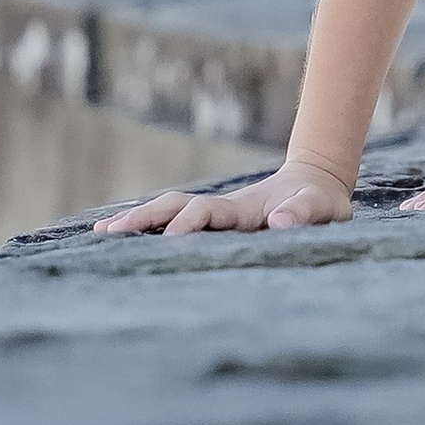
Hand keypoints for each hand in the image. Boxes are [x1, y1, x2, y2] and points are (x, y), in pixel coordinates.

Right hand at [93, 155, 353, 235]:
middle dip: (144, 218)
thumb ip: (305, 214)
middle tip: (109, 234)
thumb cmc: (322, 203)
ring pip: (169, 211)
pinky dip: (147, 227)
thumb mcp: (324, 209)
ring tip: (100, 234)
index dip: (189, 224)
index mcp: (245, 210)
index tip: (169, 240)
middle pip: (175, 206)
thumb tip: (281, 222)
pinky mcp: (214, 223)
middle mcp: (223, 209)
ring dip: (138, 220)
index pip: (208, 213)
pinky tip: (119, 237)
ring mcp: (215, 214)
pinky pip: (174, 222)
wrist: (316, 184)